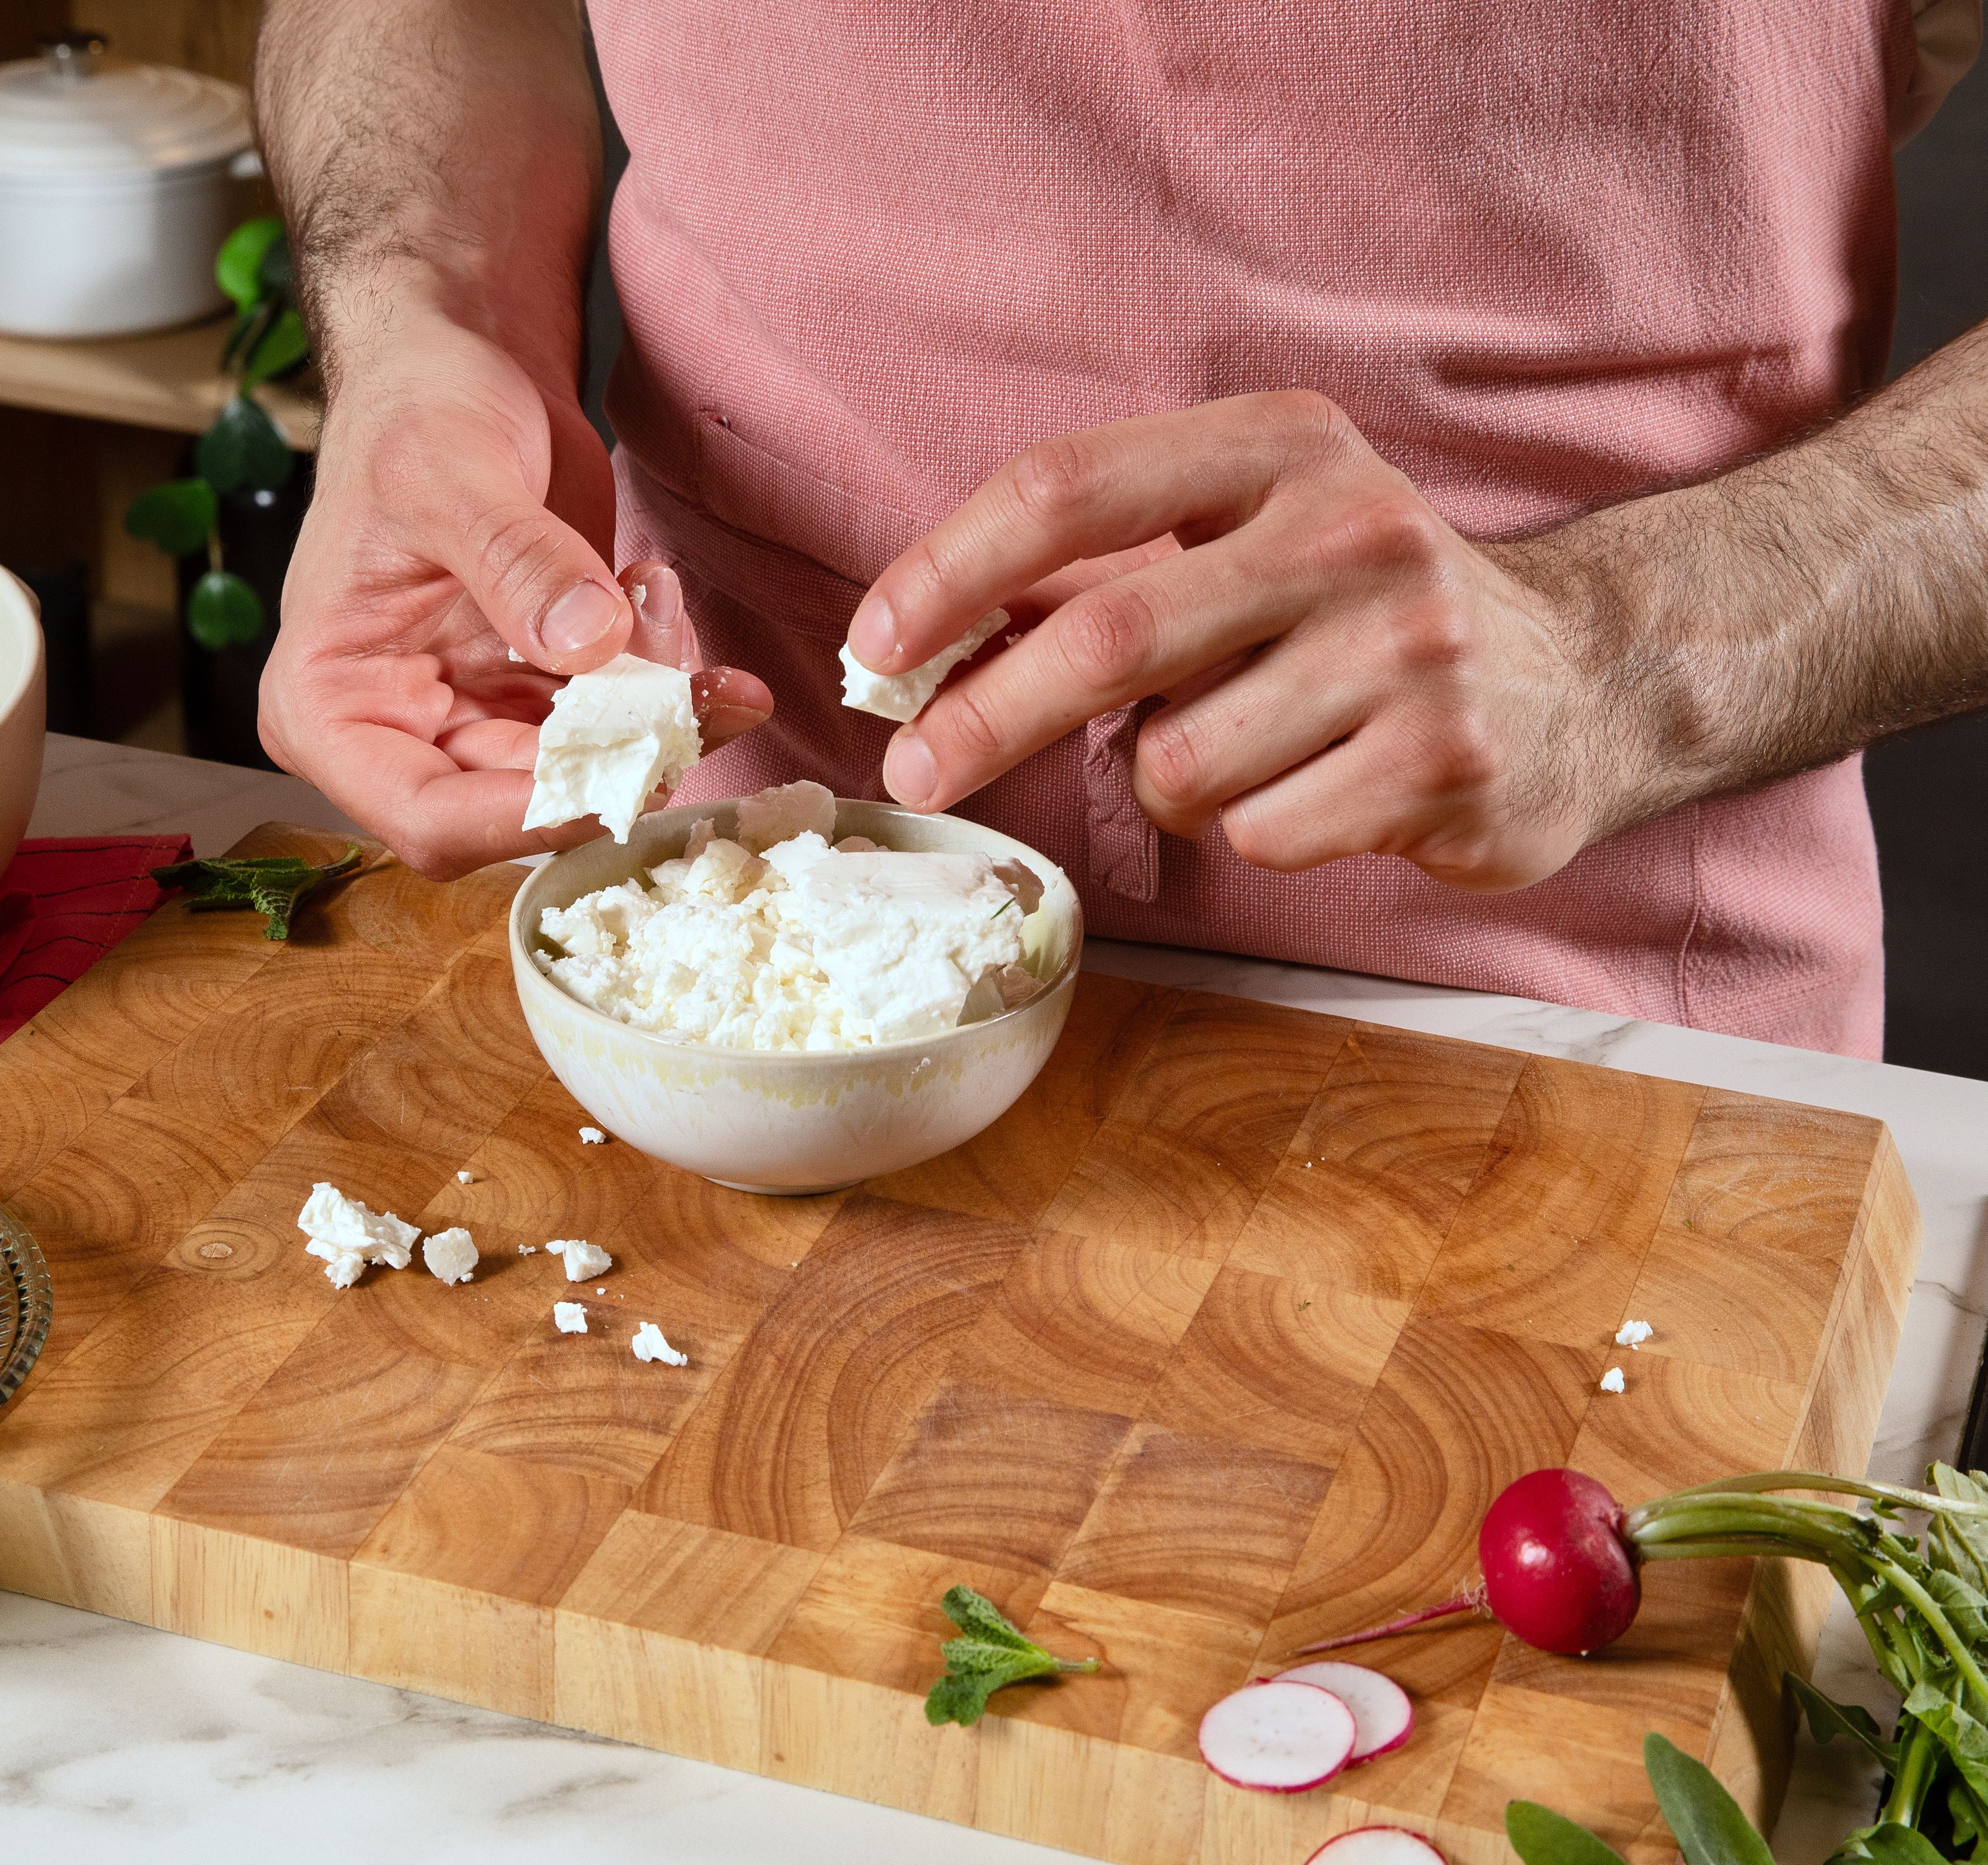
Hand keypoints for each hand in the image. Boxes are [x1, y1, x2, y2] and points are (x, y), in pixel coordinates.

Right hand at [258, 300, 769, 878]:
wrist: (457, 365)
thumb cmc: (415, 411)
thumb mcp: (451, 473)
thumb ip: (516, 562)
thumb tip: (589, 643)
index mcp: (330, 709)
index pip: (429, 818)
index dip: (532, 817)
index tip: (630, 766)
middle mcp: (399, 733)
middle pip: (524, 805)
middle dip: (622, 751)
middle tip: (701, 685)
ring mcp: (474, 716)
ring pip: (587, 769)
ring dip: (657, 714)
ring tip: (666, 603)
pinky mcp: (539, 690)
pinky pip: (616, 722)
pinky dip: (663, 683)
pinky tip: (663, 603)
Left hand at [846, 391, 1634, 891]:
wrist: (1581, 679)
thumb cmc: (1358, 612)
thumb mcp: (1244, 541)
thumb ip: (1100, 570)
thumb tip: (921, 634)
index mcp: (1280, 447)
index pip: (1071, 485)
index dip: (952, 565)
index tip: (876, 641)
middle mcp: (1352, 528)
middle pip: (1109, 631)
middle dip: (988, 713)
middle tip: (915, 765)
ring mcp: (1411, 646)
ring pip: (1180, 762)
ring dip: (1170, 780)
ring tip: (1248, 747)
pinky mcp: (1446, 762)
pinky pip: (1260, 833)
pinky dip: (1255, 829)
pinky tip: (1322, 787)